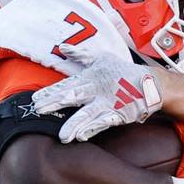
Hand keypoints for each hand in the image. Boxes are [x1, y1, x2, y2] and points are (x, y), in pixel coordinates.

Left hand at [31, 44, 163, 142]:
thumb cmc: (121, 71)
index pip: (65, 86)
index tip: (34, 99)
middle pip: (72, 97)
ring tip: (62, 136)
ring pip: (88, 114)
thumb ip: (80, 55)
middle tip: (38, 110)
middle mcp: (96, 90)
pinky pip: (104, 122)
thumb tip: (62, 47)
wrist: (150, 83)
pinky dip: (94, 128)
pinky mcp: (119, 114)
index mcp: (89, 77)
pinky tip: (82, 136)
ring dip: (74, 124)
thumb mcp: (101, 58)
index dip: (50, 92)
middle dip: (55, 104)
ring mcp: (107, 103)